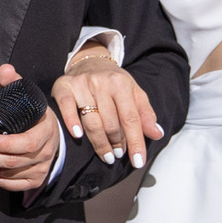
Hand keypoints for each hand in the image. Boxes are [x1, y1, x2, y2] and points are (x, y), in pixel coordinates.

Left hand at [0, 63, 61, 193]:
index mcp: (46, 130)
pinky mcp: (35, 180)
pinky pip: (13, 185)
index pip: (27, 142)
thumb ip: (14, 84)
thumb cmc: (34, 118)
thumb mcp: (28, 99)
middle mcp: (46, 151)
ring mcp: (41, 168)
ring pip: (10, 173)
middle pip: (13, 161)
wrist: (52, 136)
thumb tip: (4, 69)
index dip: (6, 144)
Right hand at [52, 46, 162, 169]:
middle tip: (118, 155)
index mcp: (122, 84)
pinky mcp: (64, 86)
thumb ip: (145, 114)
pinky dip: (72, 122)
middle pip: (111, 123)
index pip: (131, 118)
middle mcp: (102, 82)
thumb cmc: (114, 83)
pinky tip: (78, 136)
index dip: (136, 142)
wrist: (90, 61)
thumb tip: (157, 134)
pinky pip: (66, 107)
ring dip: (100, 143)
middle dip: (117, 144)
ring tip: (106, 155)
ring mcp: (82, 84)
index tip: (138, 162)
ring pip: (91, 121)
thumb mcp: (134, 93)